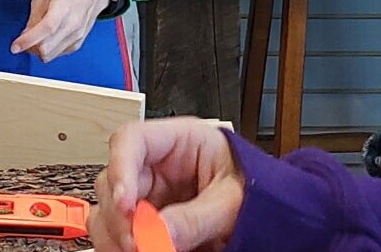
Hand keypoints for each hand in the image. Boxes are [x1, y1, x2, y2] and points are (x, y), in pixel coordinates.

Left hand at [10, 0, 109, 61]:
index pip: (45, 29)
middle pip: (46, 49)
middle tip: (23, 39)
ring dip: (38, 50)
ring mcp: (76, 36)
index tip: (15, 47)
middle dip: (30, 47)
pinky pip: (57, 54)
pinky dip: (48, 50)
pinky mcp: (77, 44)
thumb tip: (25, 35)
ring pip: (51, 55)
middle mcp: (72, 25)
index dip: (28, 41)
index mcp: (62, 8)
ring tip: (35, 37)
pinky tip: (47, 38)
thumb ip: (34, 16)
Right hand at [89, 117, 244, 251]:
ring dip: (118, 231)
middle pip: (114, 177)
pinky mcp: (146, 220)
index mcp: (177, 141)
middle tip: (138, 243)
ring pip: (109, 207)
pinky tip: (142, 250)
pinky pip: (120, 231)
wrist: (271, 214)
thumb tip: (159, 233)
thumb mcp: (232, 201)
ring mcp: (148, 193)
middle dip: (121, 213)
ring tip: (143, 249)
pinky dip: (124, 243)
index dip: (120, 167)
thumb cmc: (255, 190)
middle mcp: (155, 164)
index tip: (126, 205)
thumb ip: (197, 217)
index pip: (131, 139)